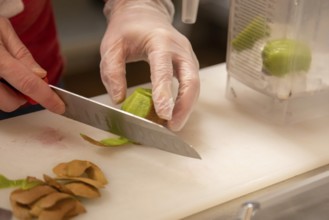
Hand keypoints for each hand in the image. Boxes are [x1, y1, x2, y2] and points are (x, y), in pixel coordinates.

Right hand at [0, 17, 64, 113]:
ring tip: (3, 74)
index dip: (47, 98)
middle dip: (23, 97)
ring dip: (7, 94)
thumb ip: (21, 54)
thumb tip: (40, 75)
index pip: (28, 83)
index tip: (59, 106)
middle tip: (21, 80)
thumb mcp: (2, 30)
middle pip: (11, 103)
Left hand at [100, 0, 199, 130]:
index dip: (165, 93)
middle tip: (173, 126)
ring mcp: (187, 55)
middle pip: (191, 80)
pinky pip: (191, 84)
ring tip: (173, 125)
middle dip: (185, 106)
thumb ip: (112, 72)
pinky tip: (175, 113)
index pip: (165, 70)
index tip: (164, 115)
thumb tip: (119, 99)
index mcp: (160, 41)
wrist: (144, 13)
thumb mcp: (111, 46)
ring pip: (195, 85)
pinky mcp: (188, 63)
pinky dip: (185, 101)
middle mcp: (179, 48)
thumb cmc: (128, 28)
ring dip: (186, 107)